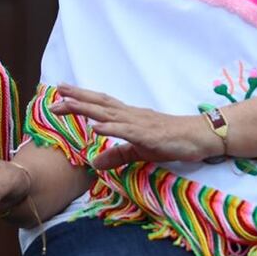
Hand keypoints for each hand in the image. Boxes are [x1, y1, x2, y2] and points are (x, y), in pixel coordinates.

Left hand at [51, 84, 219, 168]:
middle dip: (76, 98)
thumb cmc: (171, 140)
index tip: (61, 92)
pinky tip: (96, 127)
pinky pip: (126, 131)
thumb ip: (116, 155)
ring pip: (108, 113)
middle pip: (99, 103)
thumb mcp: (140, 150)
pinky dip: (110, 128)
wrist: (199, 136)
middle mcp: (130, 115)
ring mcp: (139, 123)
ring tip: (66, 104)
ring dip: (86, 108)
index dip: (81, 97)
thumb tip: (93, 163)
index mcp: (128, 117)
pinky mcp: (149, 135)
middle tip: (56, 92)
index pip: (101, 104)